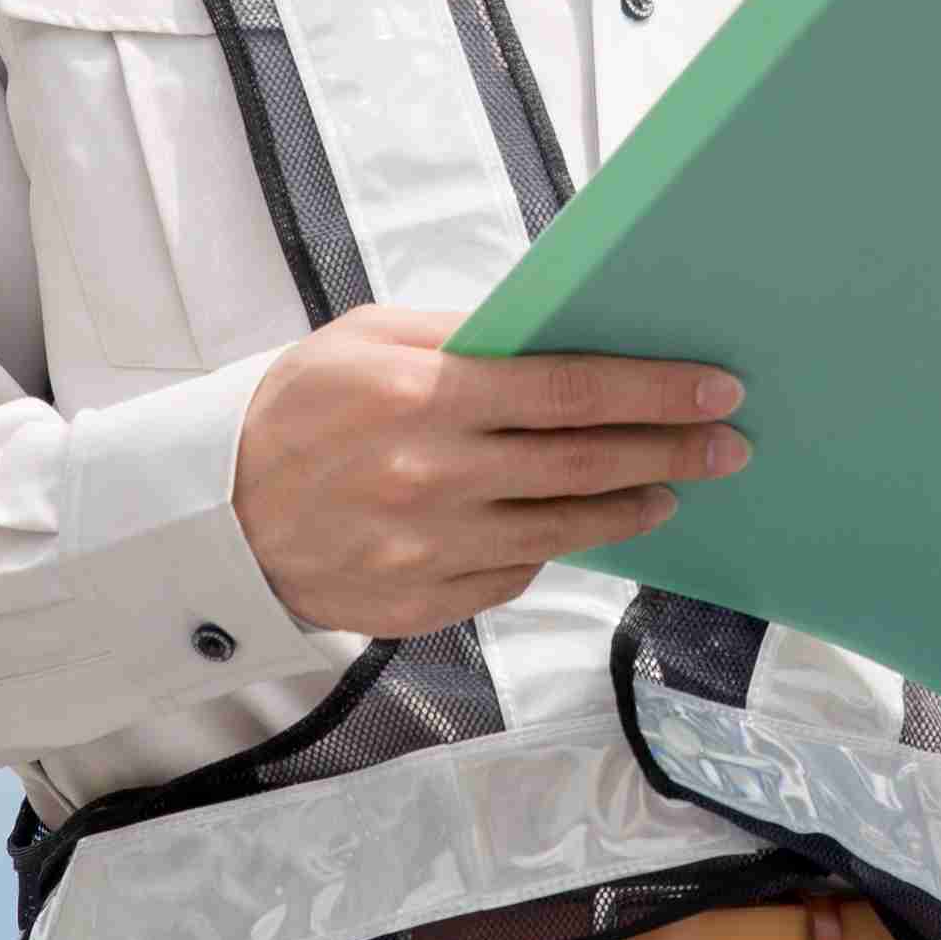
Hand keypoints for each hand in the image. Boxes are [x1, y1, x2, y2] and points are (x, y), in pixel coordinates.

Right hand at [233, 302, 748, 640]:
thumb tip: (560, 336)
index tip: (716, 389)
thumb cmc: (298, 409)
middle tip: (728, 444)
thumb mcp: (368, 338)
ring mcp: (430, 549)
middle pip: (586, 464)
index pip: (572, 390)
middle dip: (670, 451)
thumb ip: (465, 336)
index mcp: (426, 395)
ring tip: (668, 490)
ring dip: (629, 509)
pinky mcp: (423, 603)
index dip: (655, 390)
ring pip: (564, 531)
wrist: (212, 516)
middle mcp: (436, 476)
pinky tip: (579, 527)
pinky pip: (514, 575)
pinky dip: (552, 549)